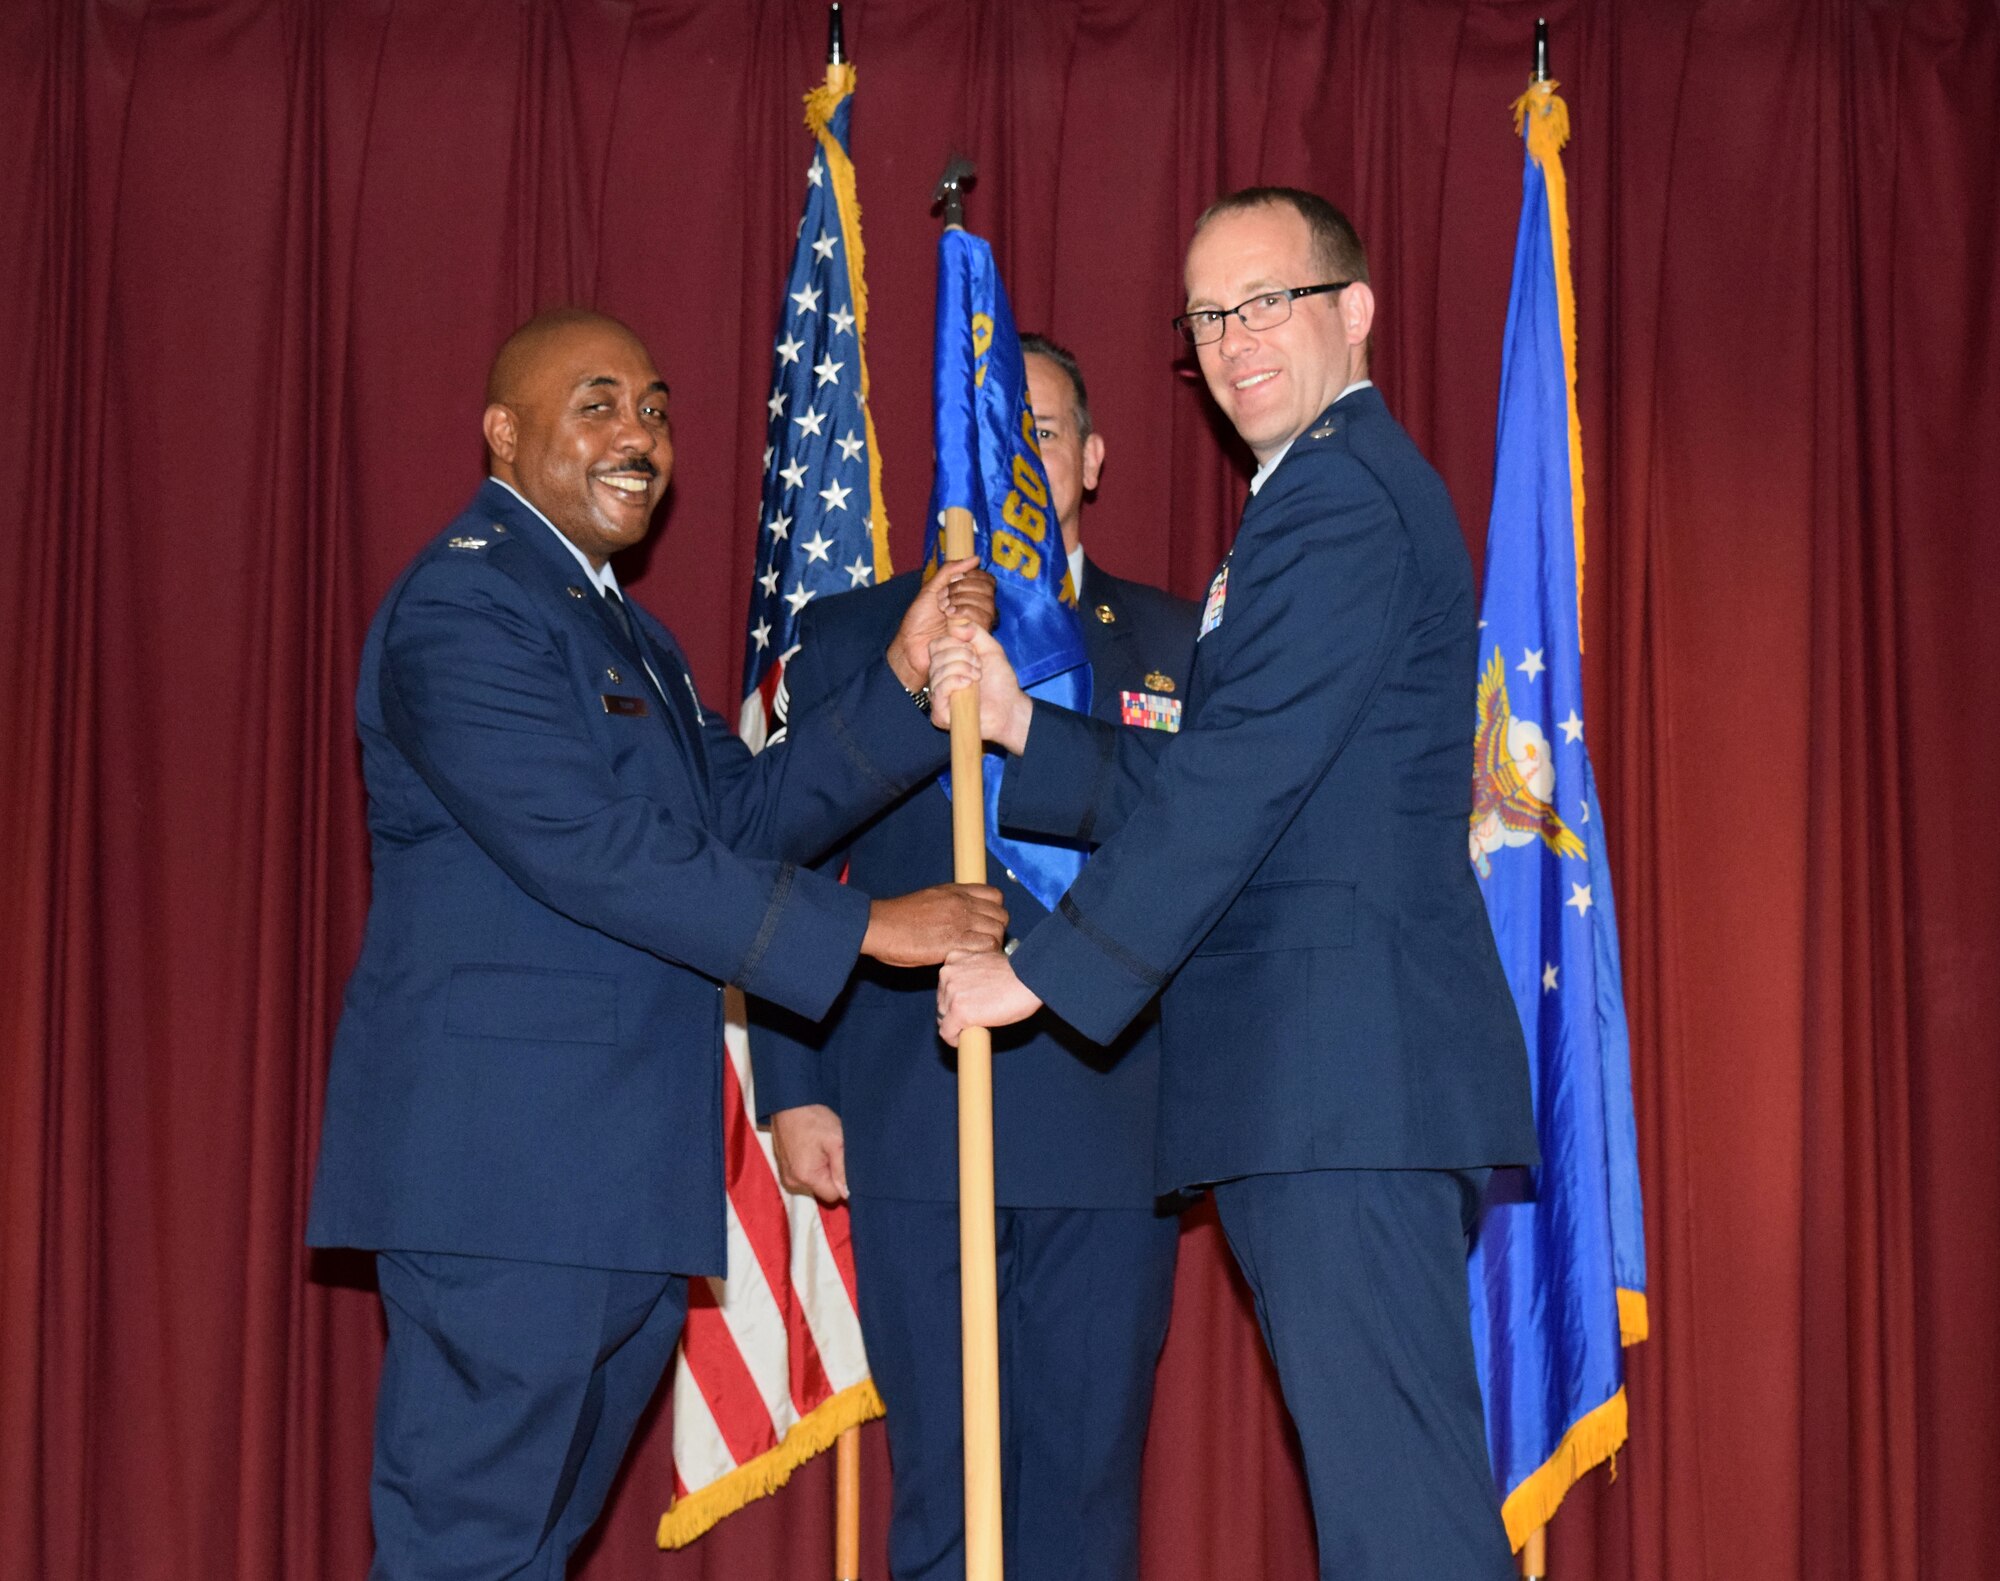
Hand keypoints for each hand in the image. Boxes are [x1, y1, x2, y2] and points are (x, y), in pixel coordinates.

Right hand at [771, 1104, 846, 1201]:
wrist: (790, 1102)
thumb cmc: (813, 1118)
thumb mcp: (836, 1141)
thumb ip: (842, 1170)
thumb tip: (847, 1194)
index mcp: (806, 1176)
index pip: (834, 1195)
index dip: (842, 1180)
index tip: (842, 1160)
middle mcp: (792, 1180)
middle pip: (822, 1188)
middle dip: (831, 1172)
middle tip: (831, 1149)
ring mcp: (786, 1174)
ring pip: (814, 1180)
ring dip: (821, 1167)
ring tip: (821, 1145)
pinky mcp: (784, 1166)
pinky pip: (804, 1173)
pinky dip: (811, 1163)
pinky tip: (812, 1146)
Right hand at [862, 883, 1007, 966]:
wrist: (879, 926)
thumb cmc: (898, 917)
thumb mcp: (930, 899)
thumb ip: (951, 905)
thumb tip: (964, 917)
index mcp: (955, 891)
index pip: (995, 895)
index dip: (996, 911)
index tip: (987, 923)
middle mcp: (961, 904)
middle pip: (1001, 915)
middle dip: (998, 930)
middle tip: (985, 943)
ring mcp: (959, 922)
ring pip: (997, 932)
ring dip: (992, 946)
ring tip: (979, 955)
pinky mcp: (954, 942)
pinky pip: (985, 947)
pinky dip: (984, 956)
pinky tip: (972, 961)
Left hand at [887, 558, 997, 692]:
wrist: (912, 644)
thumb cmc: (919, 620)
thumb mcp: (932, 588)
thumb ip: (950, 571)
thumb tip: (975, 558)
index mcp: (968, 597)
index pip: (987, 581)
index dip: (973, 576)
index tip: (952, 580)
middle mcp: (977, 610)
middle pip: (989, 590)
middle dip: (964, 588)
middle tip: (944, 597)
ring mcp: (979, 625)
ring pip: (987, 604)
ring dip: (962, 601)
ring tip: (944, 609)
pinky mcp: (977, 638)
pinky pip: (983, 618)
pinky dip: (964, 612)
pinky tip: (949, 618)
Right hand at [928, 621, 1032, 753]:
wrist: (1010, 709)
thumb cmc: (1001, 683)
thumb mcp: (991, 649)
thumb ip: (975, 633)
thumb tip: (955, 625)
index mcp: (947, 664)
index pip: (936, 645)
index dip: (954, 642)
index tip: (974, 651)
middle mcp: (939, 679)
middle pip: (936, 655)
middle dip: (961, 656)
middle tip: (979, 667)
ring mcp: (938, 697)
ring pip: (937, 671)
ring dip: (962, 669)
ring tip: (977, 677)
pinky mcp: (939, 713)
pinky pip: (938, 689)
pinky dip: (954, 681)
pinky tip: (968, 685)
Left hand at [936, 951, 1043, 1045]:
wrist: (1031, 979)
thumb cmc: (1018, 973)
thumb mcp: (987, 963)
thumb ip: (973, 973)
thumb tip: (971, 993)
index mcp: (954, 958)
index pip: (945, 985)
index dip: (955, 999)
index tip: (967, 1006)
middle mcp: (948, 974)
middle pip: (942, 1003)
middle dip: (955, 1012)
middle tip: (976, 1018)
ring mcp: (952, 993)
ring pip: (943, 1019)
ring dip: (957, 1025)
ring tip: (977, 1026)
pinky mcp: (958, 1012)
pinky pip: (947, 1033)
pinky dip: (955, 1040)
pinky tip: (966, 1040)